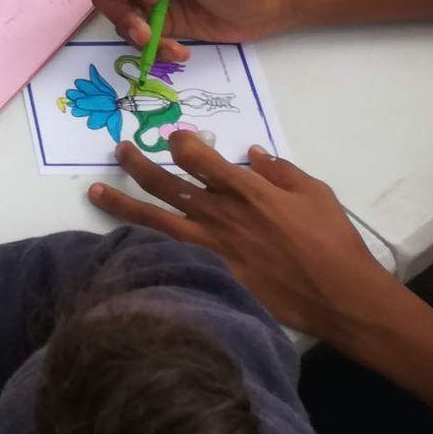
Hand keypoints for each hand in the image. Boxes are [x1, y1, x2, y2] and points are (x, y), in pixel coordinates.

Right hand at [89, 0, 293, 61]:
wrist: (262, 11)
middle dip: (121, 16)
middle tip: (143, 31)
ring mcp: (149, 3)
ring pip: (120, 21)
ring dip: (138, 36)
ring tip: (166, 46)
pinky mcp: (159, 26)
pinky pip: (141, 40)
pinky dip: (156, 49)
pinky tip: (180, 51)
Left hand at [92, 132, 399, 346]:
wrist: (338, 296)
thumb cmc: (333, 242)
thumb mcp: (316, 194)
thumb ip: (280, 171)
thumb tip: (252, 153)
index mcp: (246, 190)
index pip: (196, 158)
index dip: (178, 143)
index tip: (170, 137)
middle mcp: (219, 214)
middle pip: (165, 183)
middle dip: (137, 163)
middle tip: (120, 150)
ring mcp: (210, 247)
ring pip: (154, 219)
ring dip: (121, 202)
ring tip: (94, 190)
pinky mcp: (210, 273)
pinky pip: (167, 255)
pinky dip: (141, 246)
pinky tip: (119, 240)